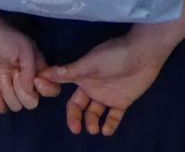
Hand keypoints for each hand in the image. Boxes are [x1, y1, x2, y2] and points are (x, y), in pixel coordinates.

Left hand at [0, 13, 59, 114]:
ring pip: (17, 106)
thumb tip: (30, 91)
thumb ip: (30, 71)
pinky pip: (2, 108)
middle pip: (32, 102)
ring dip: (9, 93)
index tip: (35, 80)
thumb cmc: (6, 38)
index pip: (52, 89)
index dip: (46, 89)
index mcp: (38, 70)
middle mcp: (26, 82)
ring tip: (2, 75)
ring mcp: (11, 87)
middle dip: (22, 92)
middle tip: (13, 74)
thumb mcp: (24, 49)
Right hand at [41, 29, 171, 135]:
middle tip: (76, 129)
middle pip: (79, 108)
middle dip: (75, 119)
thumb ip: (68, 72)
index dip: (58, 99)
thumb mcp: (88, 64)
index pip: (67, 92)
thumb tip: (41, 74)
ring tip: (94, 129)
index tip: (44, 102)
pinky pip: (114, 117)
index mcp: (82, 78)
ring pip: (94, 114)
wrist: (142, 54)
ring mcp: (107, 95)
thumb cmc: (113, 55)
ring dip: (91, 123)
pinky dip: (109, 124)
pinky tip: (107, 130)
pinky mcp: (122, 101)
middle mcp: (92, 88)